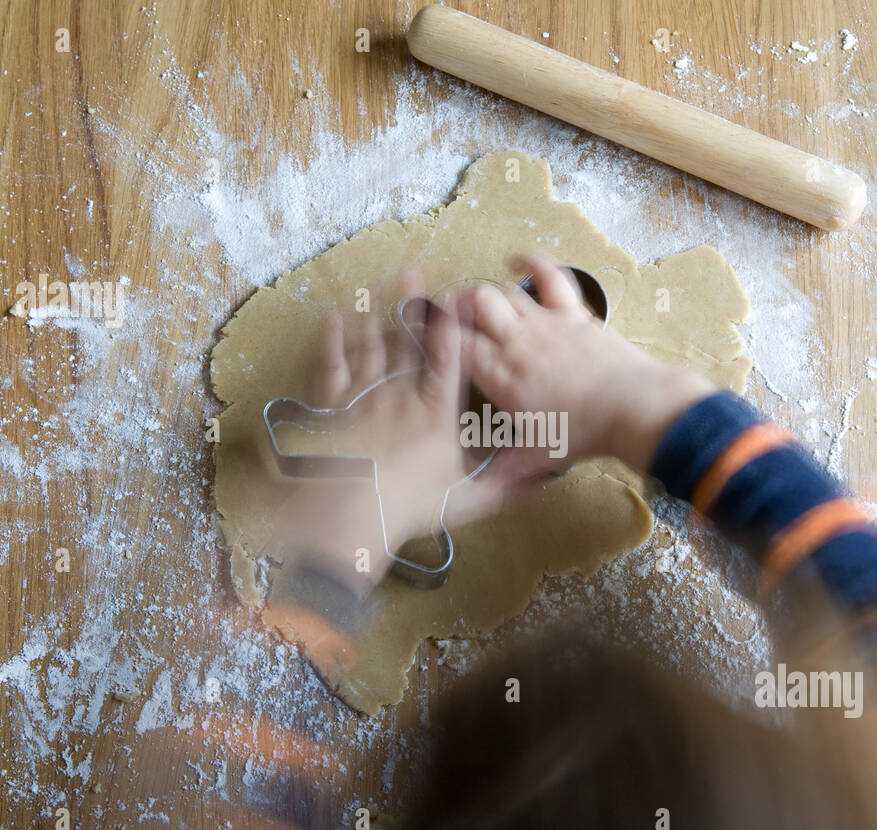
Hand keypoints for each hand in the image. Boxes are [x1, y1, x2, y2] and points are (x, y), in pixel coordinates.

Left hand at [284, 271, 514, 583]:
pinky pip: (332, 364)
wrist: (349, 513)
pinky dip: (332, 339)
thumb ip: (505, 488)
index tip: (453, 296)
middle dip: (411, 303)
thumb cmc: (409, 508)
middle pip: (407, 340)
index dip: (451, 325)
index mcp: (436, 413)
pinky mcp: (331, 406)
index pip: (448, 359)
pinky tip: (333, 317)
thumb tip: (545, 485)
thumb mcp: (467, 502)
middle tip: (413, 269)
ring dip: (375, 310)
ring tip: (377, 281)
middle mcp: (401, 395)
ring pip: (371, 344)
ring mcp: (363, 396)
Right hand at [456, 255, 715, 472]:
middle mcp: (517, 343)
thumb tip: (480, 487)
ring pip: (504, 292)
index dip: (435, 338)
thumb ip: (505, 467)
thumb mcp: (537, 456)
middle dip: (457, 305)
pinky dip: (531, 262)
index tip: (427, 339)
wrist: (633, 409)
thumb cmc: (584, 434)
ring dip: (487, 293)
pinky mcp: (574, 314)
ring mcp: (545, 323)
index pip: (454, 346)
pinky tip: (517, 260)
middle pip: (474, 304)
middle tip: (453, 317)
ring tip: (478, 303)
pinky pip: (550, 277)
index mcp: (501, 376)